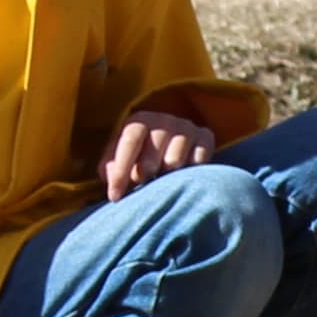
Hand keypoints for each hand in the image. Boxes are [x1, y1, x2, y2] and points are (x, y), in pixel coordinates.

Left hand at [101, 109, 215, 201]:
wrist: (173, 143)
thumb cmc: (140, 156)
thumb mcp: (121, 159)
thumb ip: (111, 168)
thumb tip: (111, 179)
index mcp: (140, 121)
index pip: (130, 142)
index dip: (121, 171)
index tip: (115, 197)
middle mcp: (164, 119)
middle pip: (153, 153)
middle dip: (144, 175)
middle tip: (143, 185)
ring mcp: (187, 127)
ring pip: (175, 161)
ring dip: (166, 177)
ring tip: (162, 181)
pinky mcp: (205, 136)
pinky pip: (198, 162)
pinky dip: (188, 173)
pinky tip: (182, 177)